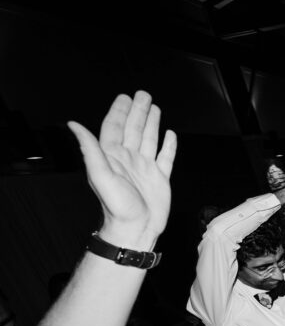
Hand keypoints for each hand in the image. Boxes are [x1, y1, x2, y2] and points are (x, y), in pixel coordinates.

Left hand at [67, 91, 176, 248]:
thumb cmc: (117, 207)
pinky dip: (168, 146)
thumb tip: (74, 125)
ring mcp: (145, 168)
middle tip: (143, 95)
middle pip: (133, 129)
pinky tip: (170, 136)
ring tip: (154, 108)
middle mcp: (129, 159)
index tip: (124, 97)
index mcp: (113, 156)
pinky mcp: (160, 179)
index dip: (119, 111)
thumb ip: (89, 148)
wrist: (136, 229)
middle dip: (138, 111)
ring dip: (151, 123)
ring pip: (149, 139)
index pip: (115, 127)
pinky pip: (165, 157)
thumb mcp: (100, 175)